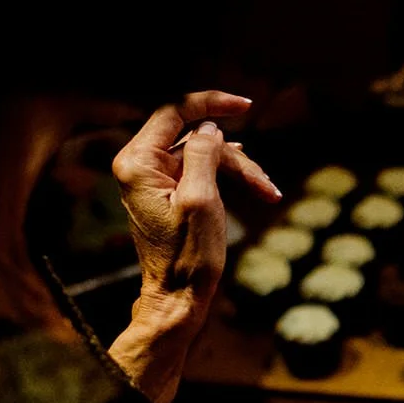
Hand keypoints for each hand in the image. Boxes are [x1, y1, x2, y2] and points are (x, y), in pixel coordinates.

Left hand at [111, 90, 281, 316]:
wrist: (177, 299)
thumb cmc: (187, 256)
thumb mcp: (201, 199)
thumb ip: (203, 155)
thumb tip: (209, 128)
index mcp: (137, 162)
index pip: (173, 112)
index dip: (211, 104)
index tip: (245, 106)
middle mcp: (139, 166)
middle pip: (195, 138)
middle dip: (234, 156)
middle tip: (264, 184)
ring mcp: (153, 181)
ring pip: (204, 156)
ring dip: (239, 171)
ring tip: (267, 192)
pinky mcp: (168, 195)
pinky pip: (202, 173)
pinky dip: (229, 180)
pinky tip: (257, 187)